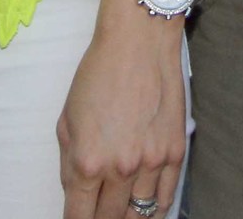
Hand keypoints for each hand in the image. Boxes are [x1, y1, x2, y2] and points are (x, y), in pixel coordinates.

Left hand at [57, 0, 186, 218]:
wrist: (138, 42)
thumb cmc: (98, 74)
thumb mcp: (67, 119)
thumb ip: (69, 162)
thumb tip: (76, 192)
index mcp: (88, 161)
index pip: (79, 215)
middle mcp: (120, 168)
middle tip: (96, 216)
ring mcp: (152, 162)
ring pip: (140, 213)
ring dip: (128, 218)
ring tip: (120, 214)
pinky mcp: (175, 152)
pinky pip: (167, 197)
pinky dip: (156, 209)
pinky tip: (147, 210)